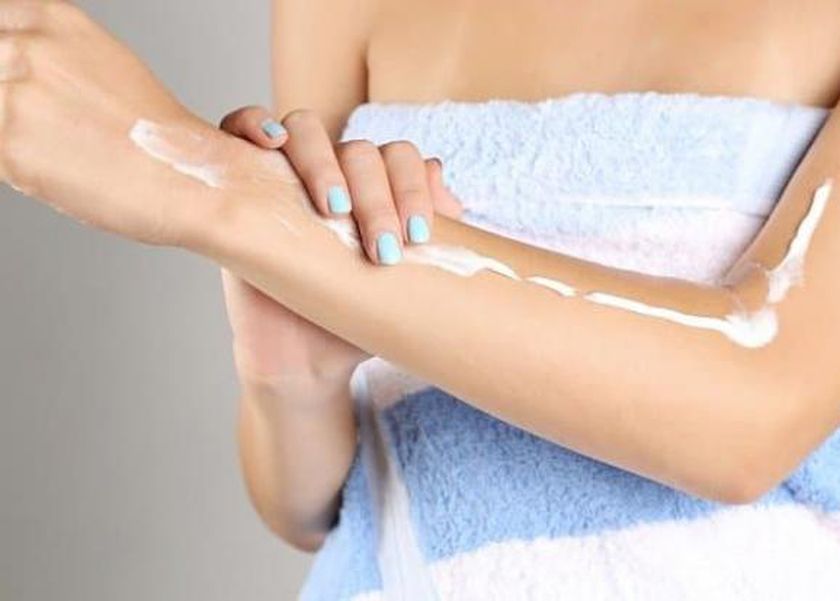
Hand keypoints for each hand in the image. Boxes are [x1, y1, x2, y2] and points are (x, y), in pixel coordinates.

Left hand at [0, 1, 211, 244]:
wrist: (193, 180)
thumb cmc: (159, 140)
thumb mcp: (107, 66)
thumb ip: (50, 59)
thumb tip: (15, 79)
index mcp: (55, 20)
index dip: (3, 63)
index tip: (13, 81)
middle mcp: (31, 48)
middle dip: (8, 101)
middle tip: (43, 125)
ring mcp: (18, 95)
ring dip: (10, 134)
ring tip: (56, 151)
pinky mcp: (9, 146)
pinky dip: (16, 170)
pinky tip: (59, 172)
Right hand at [218, 105, 463, 388]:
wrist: (305, 362)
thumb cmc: (357, 322)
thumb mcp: (405, 285)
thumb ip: (435, 247)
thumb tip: (453, 200)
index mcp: (376, 189)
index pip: (400, 157)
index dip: (413, 188)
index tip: (418, 238)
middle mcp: (334, 175)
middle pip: (358, 151)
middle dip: (377, 198)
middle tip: (383, 251)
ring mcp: (286, 175)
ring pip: (305, 131)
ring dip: (323, 163)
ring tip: (333, 210)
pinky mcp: (241, 183)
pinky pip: (237, 128)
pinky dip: (253, 123)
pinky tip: (272, 143)